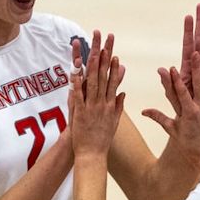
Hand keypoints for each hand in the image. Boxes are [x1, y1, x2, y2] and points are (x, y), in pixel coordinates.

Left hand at [69, 31, 124, 156]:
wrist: (93, 154)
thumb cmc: (103, 138)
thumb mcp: (115, 121)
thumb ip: (119, 105)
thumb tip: (123, 92)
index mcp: (111, 104)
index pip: (114, 82)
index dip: (114, 68)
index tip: (115, 55)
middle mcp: (103, 102)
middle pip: (104, 76)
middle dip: (104, 59)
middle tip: (104, 45)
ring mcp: (92, 106)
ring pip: (93, 82)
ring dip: (93, 65)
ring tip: (94, 51)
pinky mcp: (80, 112)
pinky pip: (79, 95)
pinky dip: (78, 83)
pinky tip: (76, 72)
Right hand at [143, 52, 199, 174]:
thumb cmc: (186, 142)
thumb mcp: (171, 129)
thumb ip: (158, 117)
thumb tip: (143, 111)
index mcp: (188, 112)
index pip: (180, 93)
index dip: (176, 80)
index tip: (170, 67)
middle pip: (198, 85)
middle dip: (197, 68)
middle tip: (196, 53)